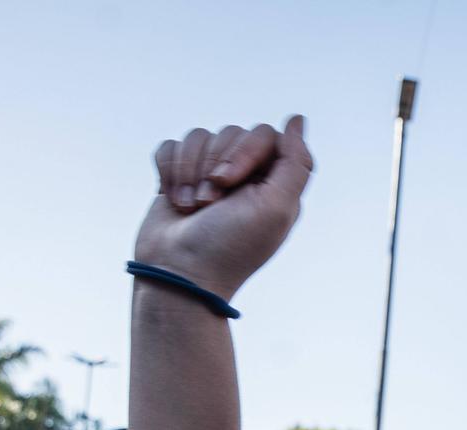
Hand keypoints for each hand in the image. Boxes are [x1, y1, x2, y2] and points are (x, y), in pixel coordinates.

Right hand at [133, 116, 314, 300]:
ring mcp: (209, 175)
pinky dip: (169, 171)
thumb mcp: (276, 208)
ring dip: (189, 172)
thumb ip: (296, 163)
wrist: (178, 273)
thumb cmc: (229, 246)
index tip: (229, 183)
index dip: (244, 152)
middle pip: (231, 131)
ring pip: (199, 136)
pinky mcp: (178, 177)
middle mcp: (245, 176)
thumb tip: (296, 119)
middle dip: (213, 165)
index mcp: (274, 183)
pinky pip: (172, 147)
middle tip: (210, 202)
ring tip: (190, 207)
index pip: (265, 135)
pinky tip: (173, 199)